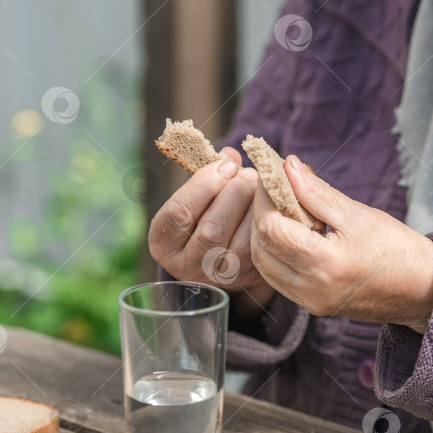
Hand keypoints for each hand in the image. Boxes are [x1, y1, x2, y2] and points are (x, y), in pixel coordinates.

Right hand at [148, 147, 275, 317]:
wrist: (221, 255)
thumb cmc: (204, 215)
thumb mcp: (196, 197)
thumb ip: (208, 175)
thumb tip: (230, 154)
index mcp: (163, 242)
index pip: (179, 213)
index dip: (204, 184)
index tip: (225, 166)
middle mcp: (186, 266)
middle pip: (211, 230)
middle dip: (233, 195)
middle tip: (248, 174)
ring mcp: (217, 277)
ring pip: (238, 243)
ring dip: (253, 209)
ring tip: (259, 186)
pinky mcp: (246, 278)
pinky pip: (259, 250)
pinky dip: (266, 223)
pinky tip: (269, 205)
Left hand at [250, 155, 432, 333]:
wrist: (422, 289)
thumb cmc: (397, 249)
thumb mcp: (357, 214)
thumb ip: (317, 192)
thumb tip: (287, 167)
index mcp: (325, 264)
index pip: (272, 228)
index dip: (264, 198)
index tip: (270, 175)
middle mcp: (311, 288)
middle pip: (261, 247)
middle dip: (260, 213)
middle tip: (272, 188)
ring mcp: (309, 301)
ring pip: (263, 264)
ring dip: (263, 234)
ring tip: (280, 208)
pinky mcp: (311, 305)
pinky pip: (277, 277)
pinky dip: (273, 252)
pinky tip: (287, 233)